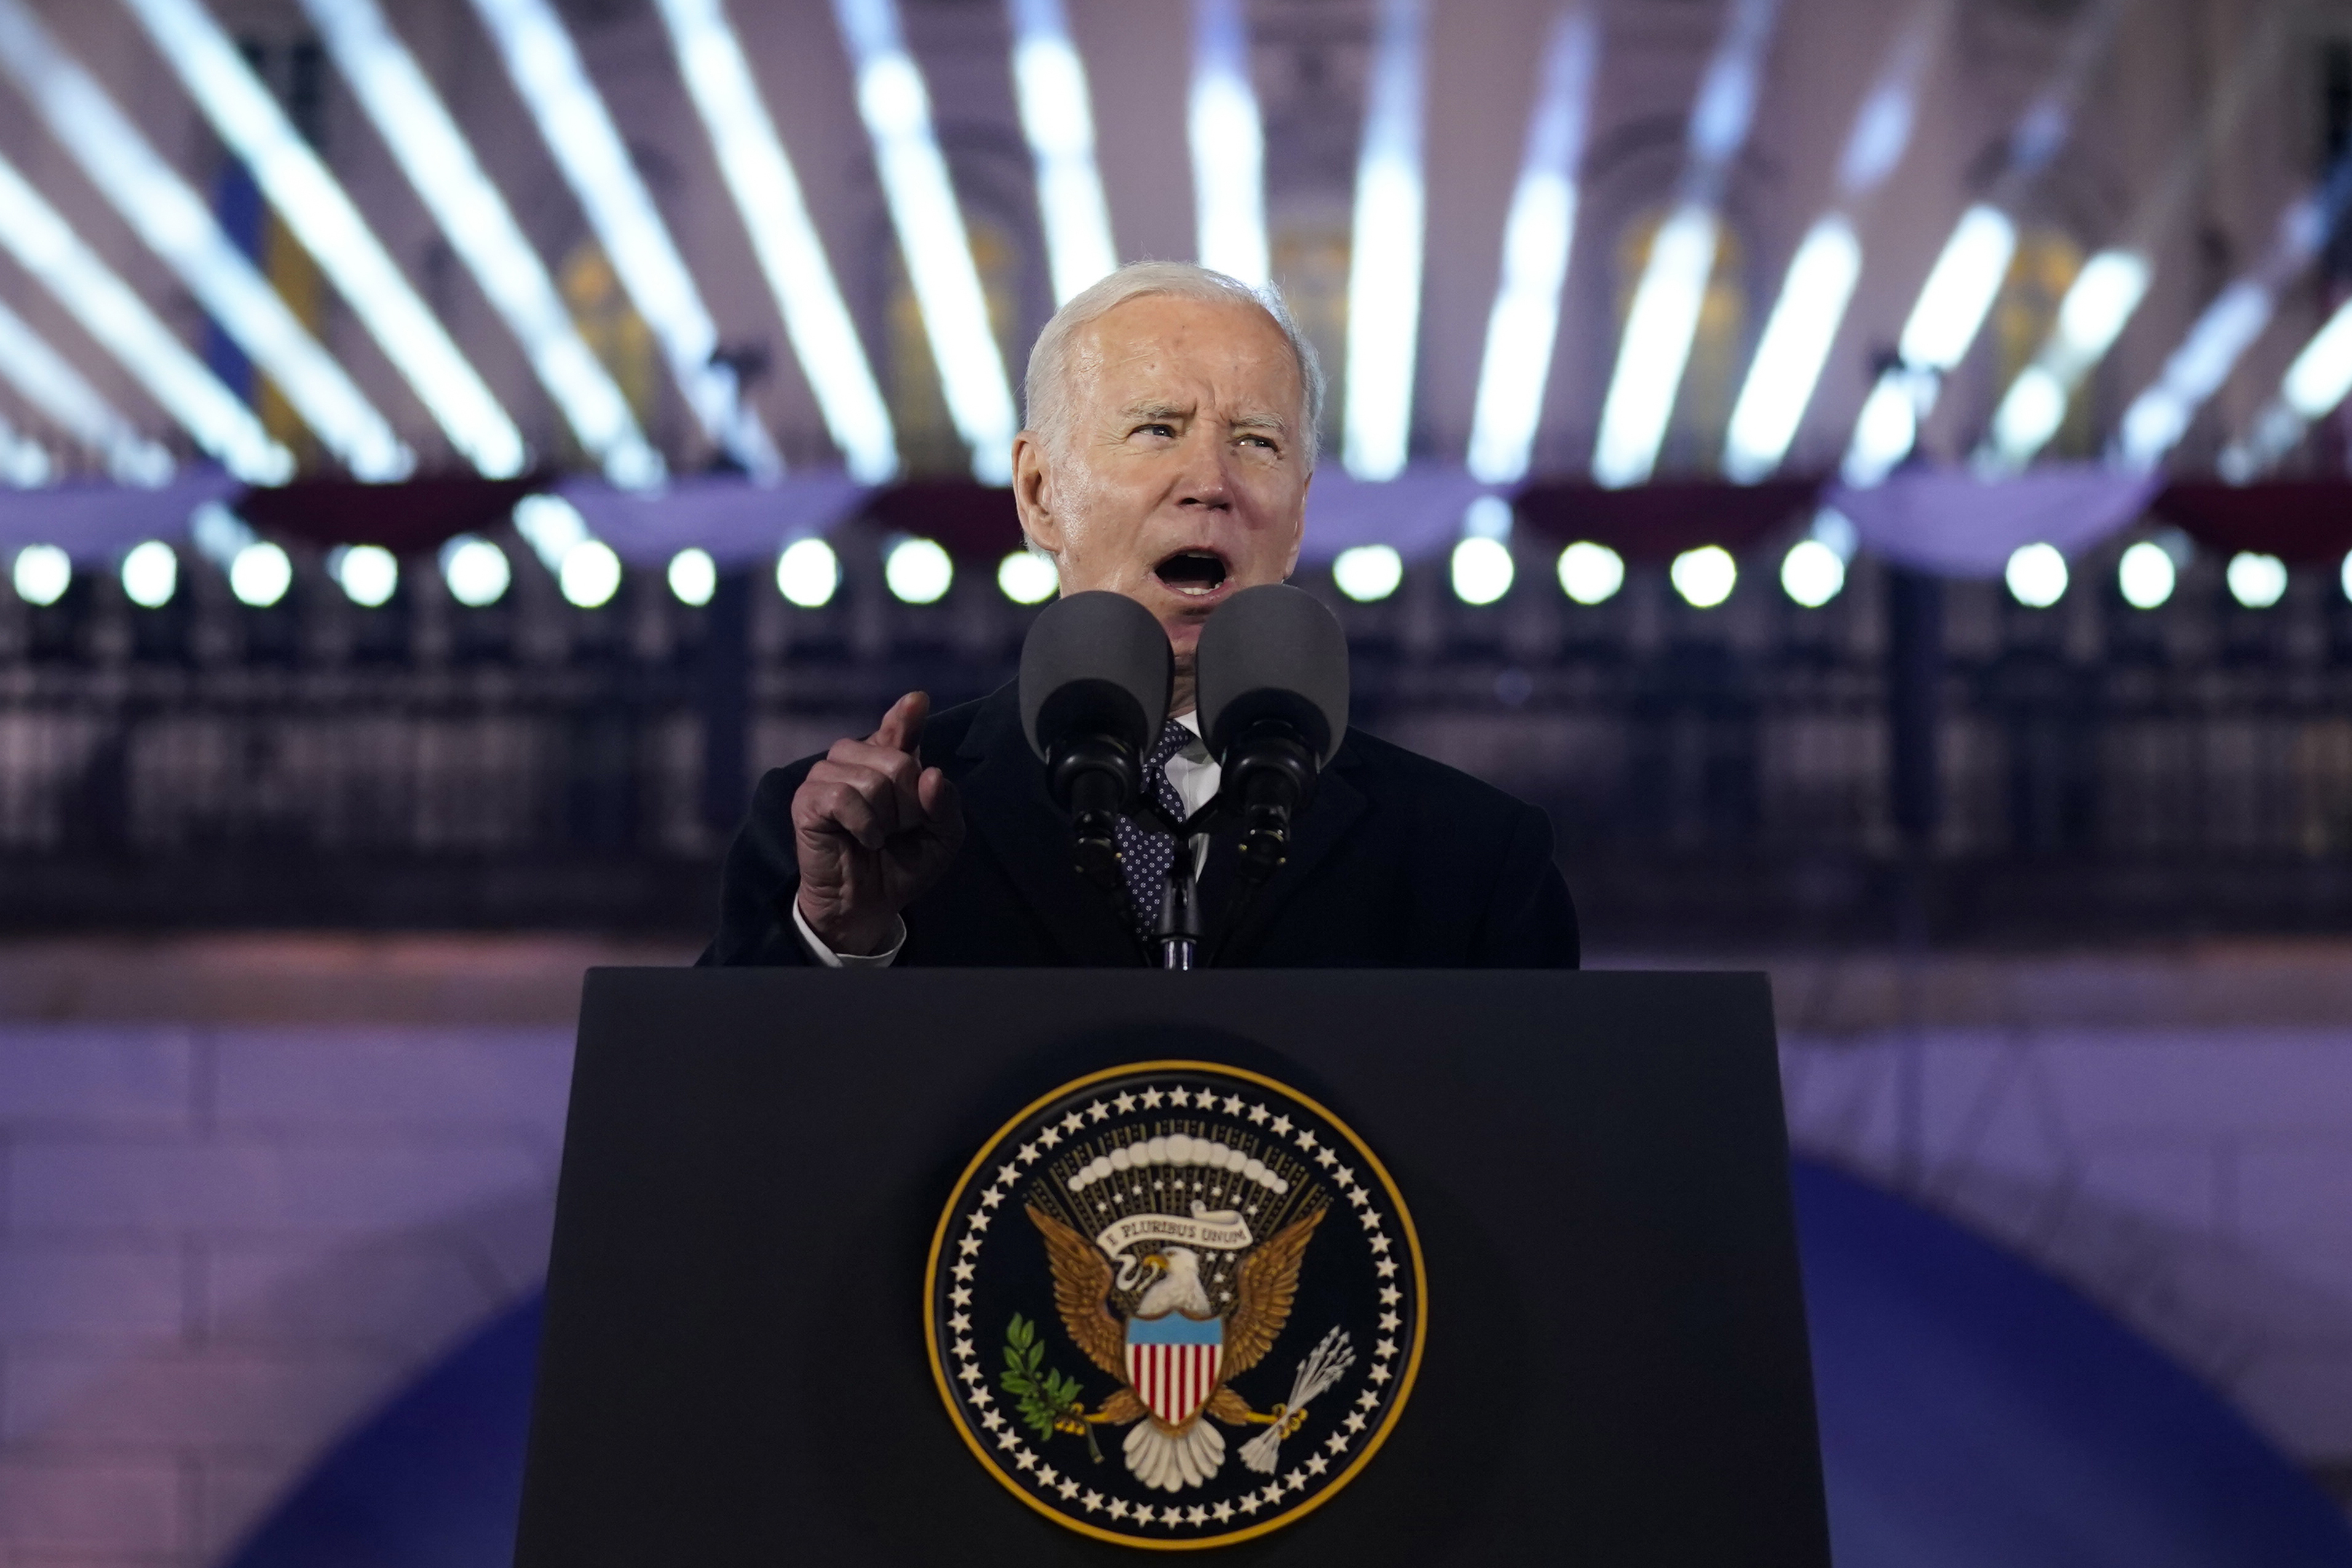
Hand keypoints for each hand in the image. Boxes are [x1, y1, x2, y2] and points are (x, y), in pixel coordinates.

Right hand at [791, 692, 963, 955]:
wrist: (869, 904)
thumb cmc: (903, 864)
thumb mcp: (942, 836)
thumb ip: (945, 804)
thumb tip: (931, 774)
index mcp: (889, 759)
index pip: (900, 726)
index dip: (907, 716)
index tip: (917, 701)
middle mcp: (855, 757)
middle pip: (898, 762)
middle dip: (909, 807)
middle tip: (897, 831)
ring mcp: (827, 775)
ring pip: (873, 780)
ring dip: (885, 820)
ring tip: (878, 836)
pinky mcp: (807, 799)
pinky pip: (844, 796)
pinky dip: (864, 825)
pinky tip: (863, 839)